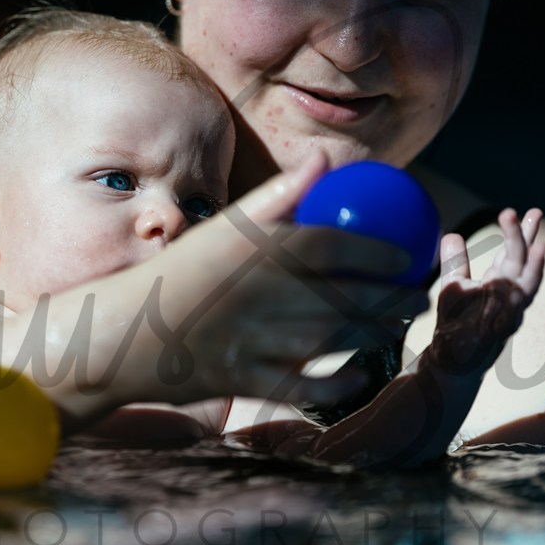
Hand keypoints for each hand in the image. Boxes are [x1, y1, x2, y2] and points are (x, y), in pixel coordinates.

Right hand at [42, 153, 429, 413]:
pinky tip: (359, 373)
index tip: (410, 254)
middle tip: (419, 294)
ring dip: (377, 332)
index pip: (338, 244)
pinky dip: (339, 381)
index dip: (384, 251)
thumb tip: (323, 160)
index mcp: (258, 250)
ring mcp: (255, 338)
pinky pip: (307, 384)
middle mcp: (263, 291)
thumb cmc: (179, 276)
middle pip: (351, 294)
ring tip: (398, 325)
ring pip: (338, 338)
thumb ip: (276, 197)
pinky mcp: (247, 378)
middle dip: (397, 296)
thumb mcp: (221, 230)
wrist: (125, 333)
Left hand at [429, 208, 544, 374]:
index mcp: (499, 282)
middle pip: (523, 260)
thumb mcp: (453, 286)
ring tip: (534, 233)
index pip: (514, 253)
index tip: (520, 212)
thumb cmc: (454, 323)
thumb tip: (452, 234)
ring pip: (525, 277)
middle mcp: (510, 293)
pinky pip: (517, 302)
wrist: (452, 359)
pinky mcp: (505, 322)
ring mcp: (511, 308)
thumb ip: (456, 261)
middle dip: (526, 236)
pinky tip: (528, 271)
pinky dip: (525, 285)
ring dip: (528, 256)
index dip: (519, 233)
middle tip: (532, 212)